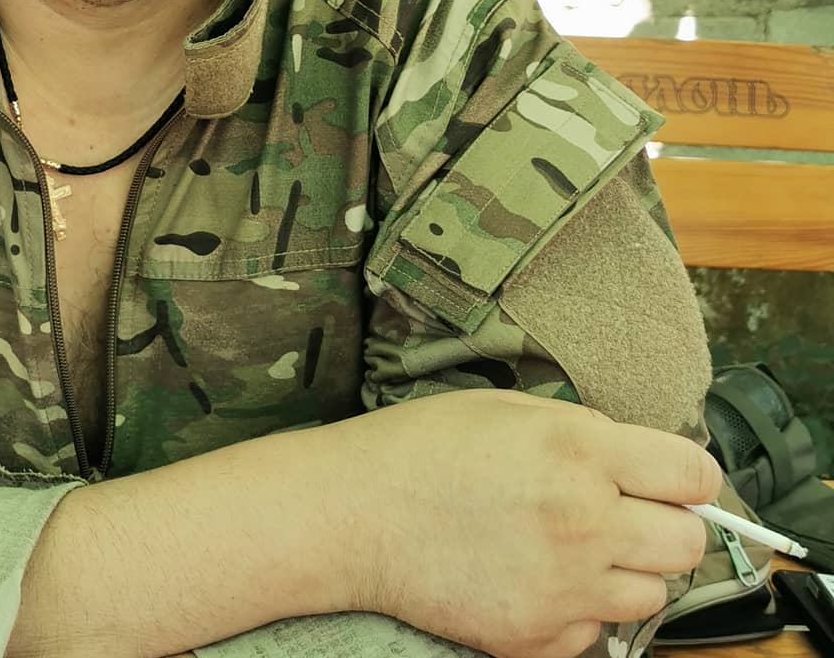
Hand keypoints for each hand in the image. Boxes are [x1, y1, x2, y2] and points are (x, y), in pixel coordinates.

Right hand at [345, 389, 721, 657]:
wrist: (352, 513)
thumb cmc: (418, 449)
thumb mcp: (504, 409)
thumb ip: (581, 429)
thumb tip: (639, 457)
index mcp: (577, 452)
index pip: (692, 473)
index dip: (687, 474)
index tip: (672, 478)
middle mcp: (583, 521)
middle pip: (685, 541)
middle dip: (661, 522)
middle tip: (620, 510)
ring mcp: (564, 587)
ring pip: (650, 593)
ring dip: (624, 569)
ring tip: (571, 545)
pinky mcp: (539, 637)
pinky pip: (596, 631)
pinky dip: (578, 608)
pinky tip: (535, 576)